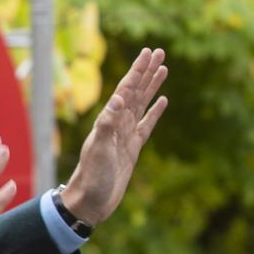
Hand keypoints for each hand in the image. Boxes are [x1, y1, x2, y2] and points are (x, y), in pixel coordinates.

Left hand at [59, 47, 168, 225]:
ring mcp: (124, 136)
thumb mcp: (99, 150)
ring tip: (164, 68)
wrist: (90, 202)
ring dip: (152, 86)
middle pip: (134, 92)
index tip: (148, 52)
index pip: (125, 90)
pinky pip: (146, 124)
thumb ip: (107, 125)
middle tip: (159, 51)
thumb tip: (117, 99)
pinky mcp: (132, 149)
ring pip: (141, 104)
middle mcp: (116, 125)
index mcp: (108, 122)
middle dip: (147, 71)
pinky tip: (163, 101)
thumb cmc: (92, 178)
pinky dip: (154, 111)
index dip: (137, 71)